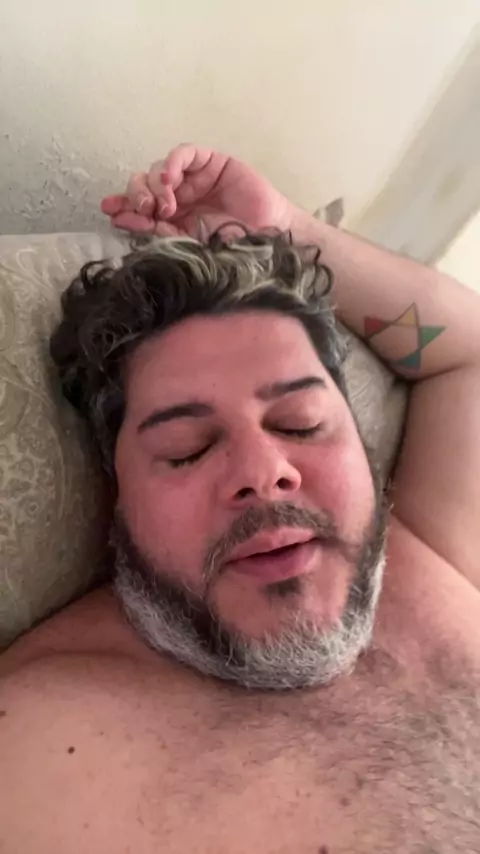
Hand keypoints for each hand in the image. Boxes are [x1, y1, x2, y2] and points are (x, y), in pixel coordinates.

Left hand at [101, 144, 295, 237]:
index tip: (111, 212)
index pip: (139, 207)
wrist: (270, 237)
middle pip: (143, 184)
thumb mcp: (189, 242)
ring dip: (154, 185)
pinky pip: (184, 154)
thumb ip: (159, 231)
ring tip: (164, 205)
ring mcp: (194, 177)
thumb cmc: (234, 244)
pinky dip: (172, 164)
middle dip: (136, 195)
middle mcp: (178, 195)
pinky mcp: (210, 162)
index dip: (123, 206)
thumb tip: (121, 220)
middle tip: (142, 210)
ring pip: (158, 169)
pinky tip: (170, 180)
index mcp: (171, 217)